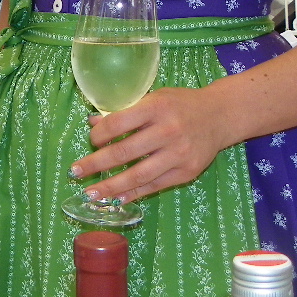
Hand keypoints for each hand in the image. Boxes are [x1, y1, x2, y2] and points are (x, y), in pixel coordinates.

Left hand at [68, 86, 229, 205]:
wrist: (221, 116)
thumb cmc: (181, 105)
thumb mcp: (154, 98)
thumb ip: (125, 112)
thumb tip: (93, 124)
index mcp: (156, 108)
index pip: (119, 123)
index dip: (100, 135)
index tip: (91, 141)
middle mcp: (167, 131)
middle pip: (125, 152)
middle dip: (96, 164)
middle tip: (75, 171)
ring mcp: (178, 154)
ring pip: (138, 175)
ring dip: (111, 186)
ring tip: (91, 193)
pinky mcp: (186, 172)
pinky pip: (154, 186)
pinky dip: (133, 194)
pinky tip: (116, 198)